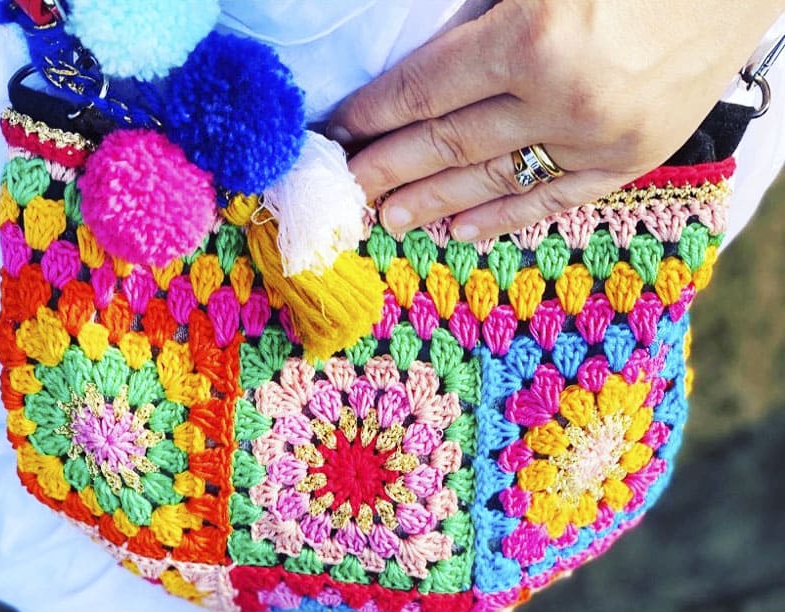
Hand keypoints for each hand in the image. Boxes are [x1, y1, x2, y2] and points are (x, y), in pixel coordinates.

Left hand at [328, 0, 781, 240]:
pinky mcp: (628, 161)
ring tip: (387, 220)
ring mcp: (595, 139)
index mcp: (533, 33)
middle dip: (388, 166)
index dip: (375, 113)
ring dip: (432, 202)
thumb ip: (485, 8)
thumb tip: (423, 56)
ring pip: (491, 180)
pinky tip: (459, 232)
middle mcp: (559, 98)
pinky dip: (500, 218)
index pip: (426, 87)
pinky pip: (549, 201)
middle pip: (447, 142)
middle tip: (346, 189)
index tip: (339, 132)